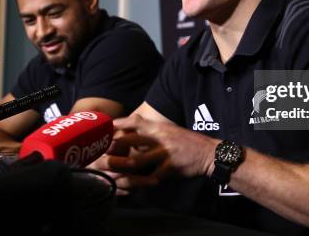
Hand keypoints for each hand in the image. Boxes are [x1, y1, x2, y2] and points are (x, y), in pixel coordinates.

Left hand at [90, 114, 218, 193]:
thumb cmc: (186, 142)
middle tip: (100, 153)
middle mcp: (160, 138)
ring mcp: (165, 152)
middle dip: (115, 147)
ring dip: (123, 167)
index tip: (104, 128)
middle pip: (132, 140)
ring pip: (138, 161)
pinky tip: (133, 187)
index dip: (119, 124)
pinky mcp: (171, 167)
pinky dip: (142, 183)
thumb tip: (132, 129)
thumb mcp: (169, 130)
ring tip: (111, 172)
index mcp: (159, 128)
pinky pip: (153, 177)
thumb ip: (152, 130)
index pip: (135, 121)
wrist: (208, 152)